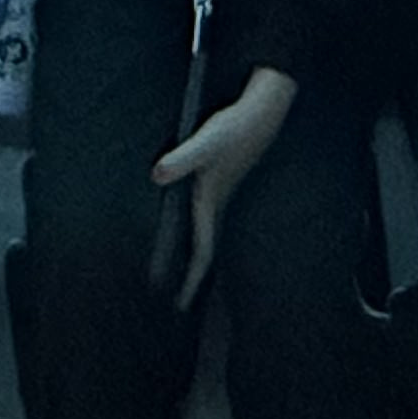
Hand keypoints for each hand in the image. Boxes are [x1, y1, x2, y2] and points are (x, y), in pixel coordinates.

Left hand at [151, 66, 299, 306]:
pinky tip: (184, 229)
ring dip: (194, 255)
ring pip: (204, 234)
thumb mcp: (204, 142)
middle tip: (179, 303)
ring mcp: (219, 194)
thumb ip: (181, 159)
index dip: (191, 280)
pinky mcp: (218, 181)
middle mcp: (215, 203)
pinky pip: (204, 218)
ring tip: (179, 275)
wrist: (261, 113)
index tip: (181, 305)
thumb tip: (157, 174)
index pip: (202, 251)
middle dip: (191, 276)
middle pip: (203, 248)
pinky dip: (194, 233)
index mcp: (210, 202)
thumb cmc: (232, 128)